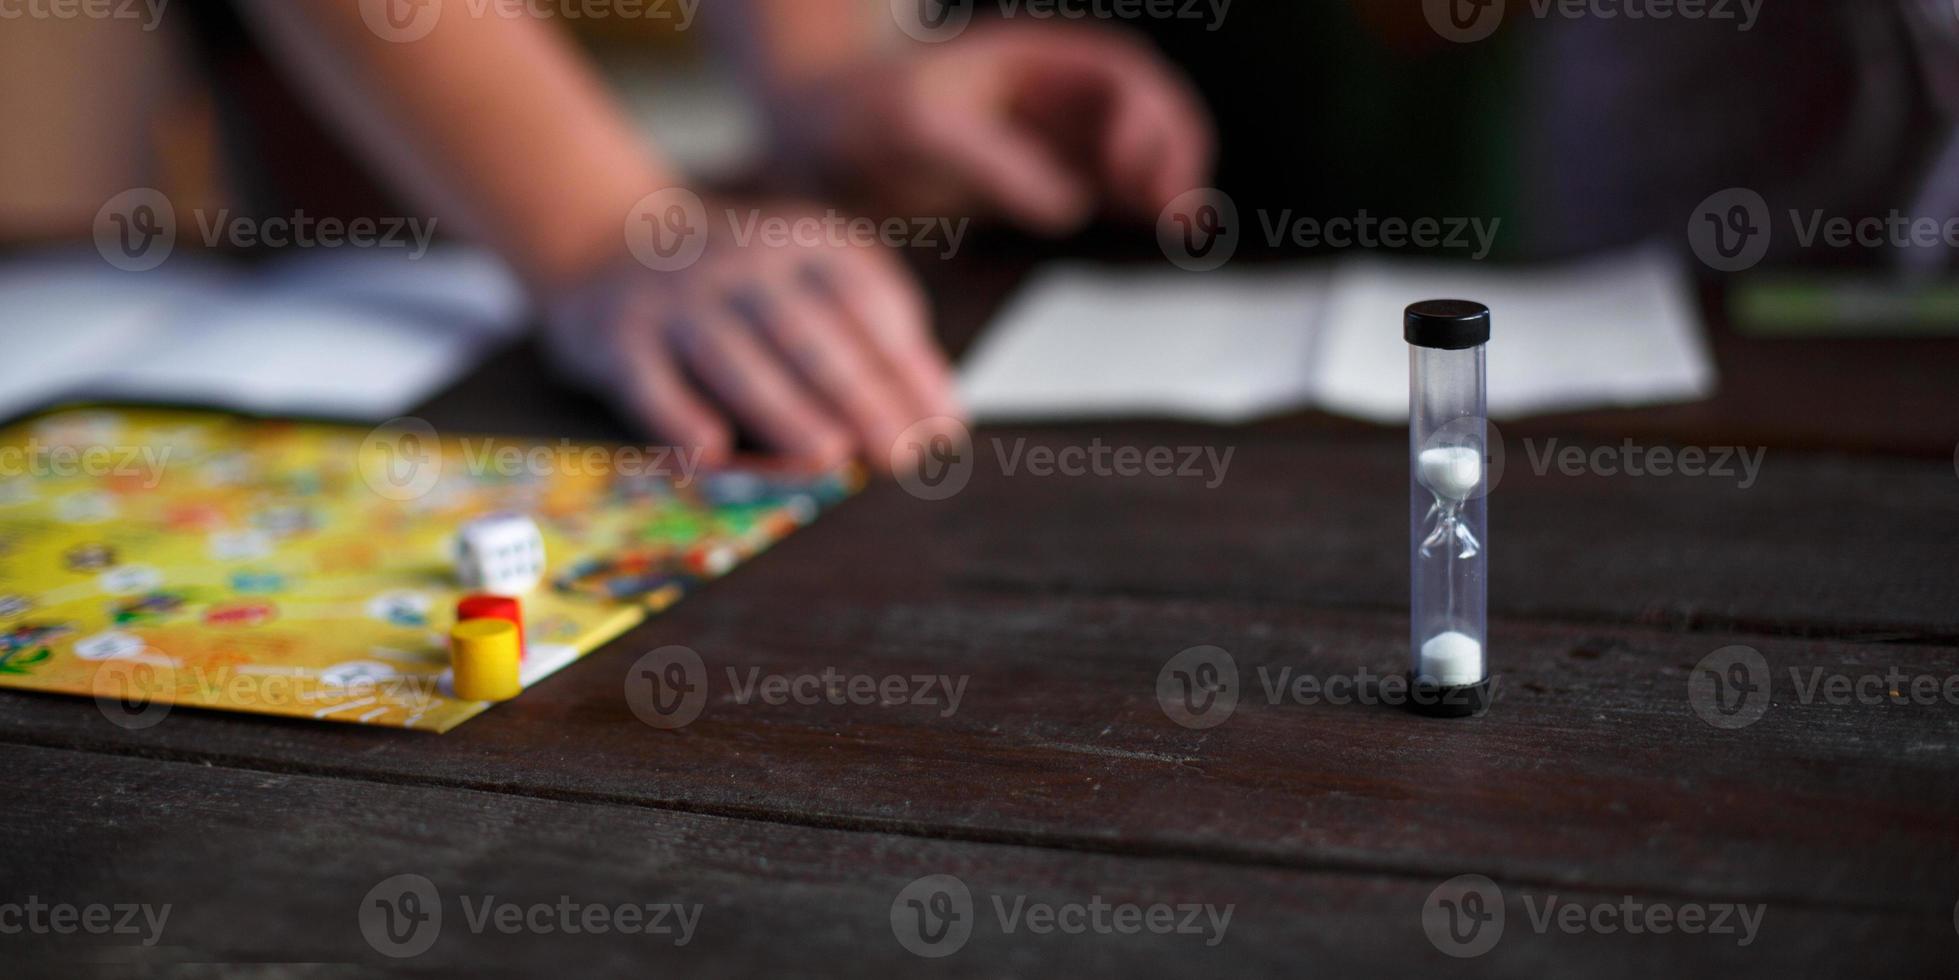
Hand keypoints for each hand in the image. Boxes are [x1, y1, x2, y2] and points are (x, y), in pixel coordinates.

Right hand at [543, 199, 964, 473]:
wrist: (608, 241)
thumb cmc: (740, 284)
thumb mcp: (809, 278)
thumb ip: (873, 337)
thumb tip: (940, 417)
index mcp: (802, 242)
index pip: (864, 300)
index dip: (906, 363)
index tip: (941, 426)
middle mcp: (741, 263)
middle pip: (806, 333)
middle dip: (858, 395)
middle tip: (897, 453)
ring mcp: (676, 300)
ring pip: (733, 357)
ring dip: (782, 408)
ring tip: (828, 455)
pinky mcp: (617, 338)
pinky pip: (649, 380)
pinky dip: (677, 417)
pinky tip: (710, 454)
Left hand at [775, 21, 1214, 233]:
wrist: (813, 139)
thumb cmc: (857, 117)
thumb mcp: (917, 131)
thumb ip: (994, 162)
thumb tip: (1069, 208)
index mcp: (1030, 58)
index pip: (1121, 74)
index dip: (1145, 120)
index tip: (1128, 176)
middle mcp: (1050, 89)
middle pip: (1147, 106)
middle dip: (1175, 152)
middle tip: (1180, 216)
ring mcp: (1046, 132)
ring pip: (1137, 146)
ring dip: (1167, 180)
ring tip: (1184, 229)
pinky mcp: (1035, 173)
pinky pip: (1108, 180)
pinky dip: (1138, 200)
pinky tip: (1155, 230)